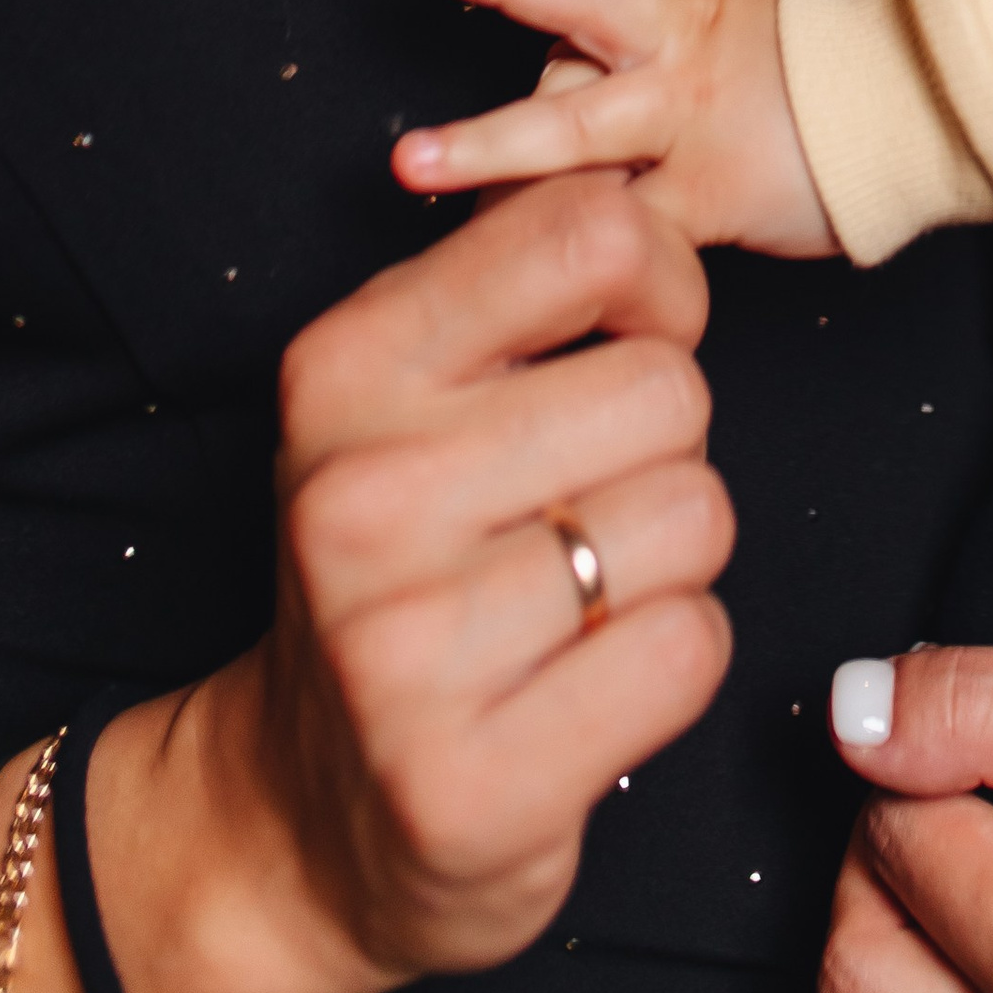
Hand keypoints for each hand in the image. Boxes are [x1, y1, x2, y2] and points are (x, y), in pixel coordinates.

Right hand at [0, 173, 735, 992]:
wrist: (297, 817)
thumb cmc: (399, 569)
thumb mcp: (409, 396)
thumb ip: (514, 279)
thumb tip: (635, 175)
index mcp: (345, 366)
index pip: (591, 232)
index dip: (657, 286)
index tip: (626, 342)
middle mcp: (359, 493)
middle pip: (670, 387)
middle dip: (661, 448)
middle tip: (575, 508)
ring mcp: (404, 648)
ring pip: (695, 515)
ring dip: (670, 560)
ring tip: (574, 598)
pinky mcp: (469, 783)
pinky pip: (691, 647)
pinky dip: (670, 661)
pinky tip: (582, 683)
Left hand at [395, 0, 838, 258]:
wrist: (918, 109)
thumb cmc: (809, 65)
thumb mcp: (732, 8)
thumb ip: (649, 20)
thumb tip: (550, 49)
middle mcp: (685, 39)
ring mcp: (691, 118)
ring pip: (584, 124)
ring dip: (492, 144)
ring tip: (413, 161)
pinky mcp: (708, 195)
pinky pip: (624, 220)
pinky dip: (565, 236)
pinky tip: (497, 257)